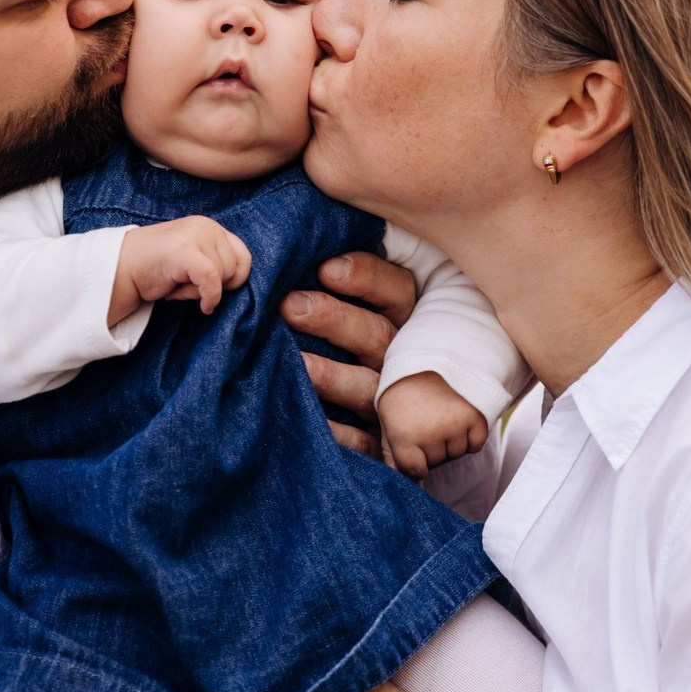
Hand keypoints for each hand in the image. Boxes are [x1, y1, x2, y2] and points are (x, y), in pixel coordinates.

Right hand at [109, 217, 250, 325]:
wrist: (121, 268)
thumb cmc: (159, 269)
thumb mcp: (194, 259)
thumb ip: (216, 261)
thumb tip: (240, 280)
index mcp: (210, 226)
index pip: (243, 256)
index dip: (236, 278)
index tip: (217, 289)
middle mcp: (206, 226)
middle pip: (234, 268)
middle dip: (214, 285)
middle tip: (186, 285)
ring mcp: (196, 236)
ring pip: (222, 276)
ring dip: (202, 290)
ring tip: (179, 286)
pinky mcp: (186, 251)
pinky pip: (212, 281)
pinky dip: (210, 297)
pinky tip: (203, 306)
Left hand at [280, 252, 416, 454]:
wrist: (407, 421)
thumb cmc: (349, 341)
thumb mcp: (355, 305)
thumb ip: (332, 280)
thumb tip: (283, 248)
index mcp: (402, 318)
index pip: (397, 289)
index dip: (367, 277)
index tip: (326, 268)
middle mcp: (402, 358)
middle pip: (380, 335)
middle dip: (336, 319)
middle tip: (292, 306)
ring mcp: (394, 402)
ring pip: (370, 387)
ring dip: (334, 376)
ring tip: (298, 363)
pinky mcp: (382, 443)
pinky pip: (363, 442)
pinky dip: (339, 433)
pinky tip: (311, 421)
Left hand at [376, 371, 489, 479]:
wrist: (430, 355)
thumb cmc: (403, 390)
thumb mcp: (387, 417)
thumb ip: (391, 452)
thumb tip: (401, 481)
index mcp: (404, 436)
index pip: (416, 471)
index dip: (415, 461)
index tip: (413, 446)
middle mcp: (430, 435)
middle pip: (437, 462)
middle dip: (432, 448)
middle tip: (426, 420)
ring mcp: (455, 426)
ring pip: (457, 453)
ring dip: (451, 441)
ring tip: (440, 415)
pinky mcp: (476, 418)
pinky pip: (476, 444)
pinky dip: (470, 437)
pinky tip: (457, 417)